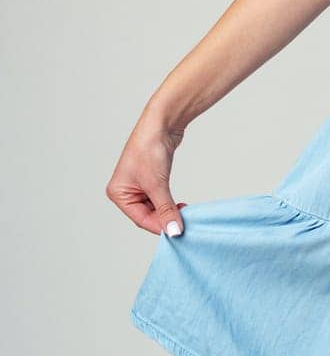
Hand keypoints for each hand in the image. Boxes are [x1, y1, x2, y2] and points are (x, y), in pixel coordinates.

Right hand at [106, 115, 187, 236]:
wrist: (162, 123)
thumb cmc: (150, 149)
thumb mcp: (158, 184)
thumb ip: (166, 210)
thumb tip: (174, 231)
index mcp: (118, 193)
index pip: (140, 219)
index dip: (160, 226)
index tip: (178, 232)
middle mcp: (125, 190)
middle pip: (147, 215)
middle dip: (165, 218)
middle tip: (184, 222)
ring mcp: (137, 184)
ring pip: (155, 207)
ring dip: (169, 211)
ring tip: (185, 212)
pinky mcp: (151, 179)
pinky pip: (160, 198)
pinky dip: (170, 203)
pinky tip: (181, 205)